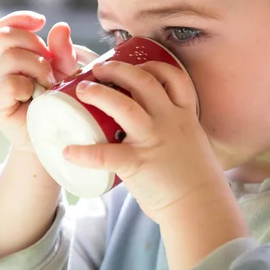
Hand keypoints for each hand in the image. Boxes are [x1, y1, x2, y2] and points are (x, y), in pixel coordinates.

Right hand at [0, 11, 97, 153]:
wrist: (54, 138)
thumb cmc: (60, 104)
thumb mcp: (67, 74)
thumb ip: (63, 52)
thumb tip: (60, 26)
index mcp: (12, 56)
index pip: (6, 26)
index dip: (21, 19)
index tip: (41, 22)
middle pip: (7, 36)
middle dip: (36, 47)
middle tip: (51, 71)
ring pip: (10, 57)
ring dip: (37, 67)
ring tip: (48, 86)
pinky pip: (9, 83)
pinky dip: (28, 86)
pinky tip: (38, 98)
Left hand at [62, 60, 229, 220]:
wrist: (201, 206)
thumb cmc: (196, 178)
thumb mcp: (192, 142)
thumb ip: (174, 131)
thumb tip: (151, 131)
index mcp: (184, 115)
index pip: (173, 77)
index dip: (153, 65)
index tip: (138, 63)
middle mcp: (169, 121)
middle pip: (143, 81)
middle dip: (119, 69)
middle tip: (100, 69)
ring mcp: (153, 140)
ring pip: (124, 106)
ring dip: (99, 94)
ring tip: (83, 90)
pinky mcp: (138, 163)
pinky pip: (106, 155)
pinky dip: (84, 153)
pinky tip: (69, 151)